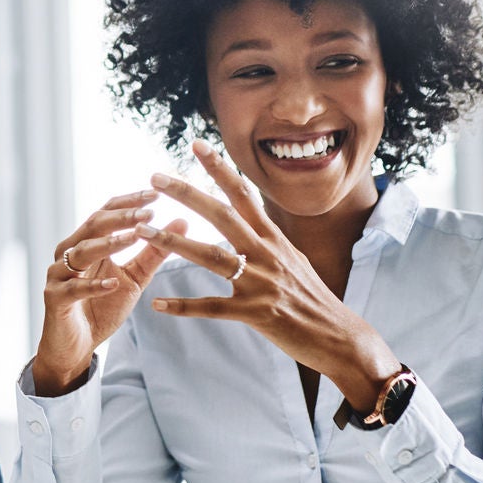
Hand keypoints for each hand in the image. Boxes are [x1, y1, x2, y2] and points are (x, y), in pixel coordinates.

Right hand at [31, 190, 188, 396]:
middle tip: (148, 212)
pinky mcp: (55, 299)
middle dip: (121, 217)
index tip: (155, 195)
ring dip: (109, 244)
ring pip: (81, 252)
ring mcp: (59, 274)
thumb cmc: (101, 308)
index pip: (106, 213)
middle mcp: (69, 253)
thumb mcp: (134, 278)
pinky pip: (74, 289)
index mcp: (87, 243)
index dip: (128, 202)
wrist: (76, 346)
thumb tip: (182, 221)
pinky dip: (94, 286)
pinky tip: (113, 283)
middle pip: (93, 225)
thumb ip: (154, 252)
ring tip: (134, 237)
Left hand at [145, 141, 400, 412]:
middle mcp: (266, 254)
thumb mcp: (293, 259)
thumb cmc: (312, 299)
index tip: (196, 145)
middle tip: (155, 177)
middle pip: (222, 215)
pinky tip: (158, 304)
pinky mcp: (256, 313)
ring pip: (210, 256)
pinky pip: (212, 307)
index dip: (219, 169)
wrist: (340, 337)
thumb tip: (253, 220)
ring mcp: (261, 283)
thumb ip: (268, 241)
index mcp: (273, 238)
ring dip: (173, 243)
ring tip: (142, 232)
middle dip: (187, 194)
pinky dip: (183, 306)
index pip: (243, 195)